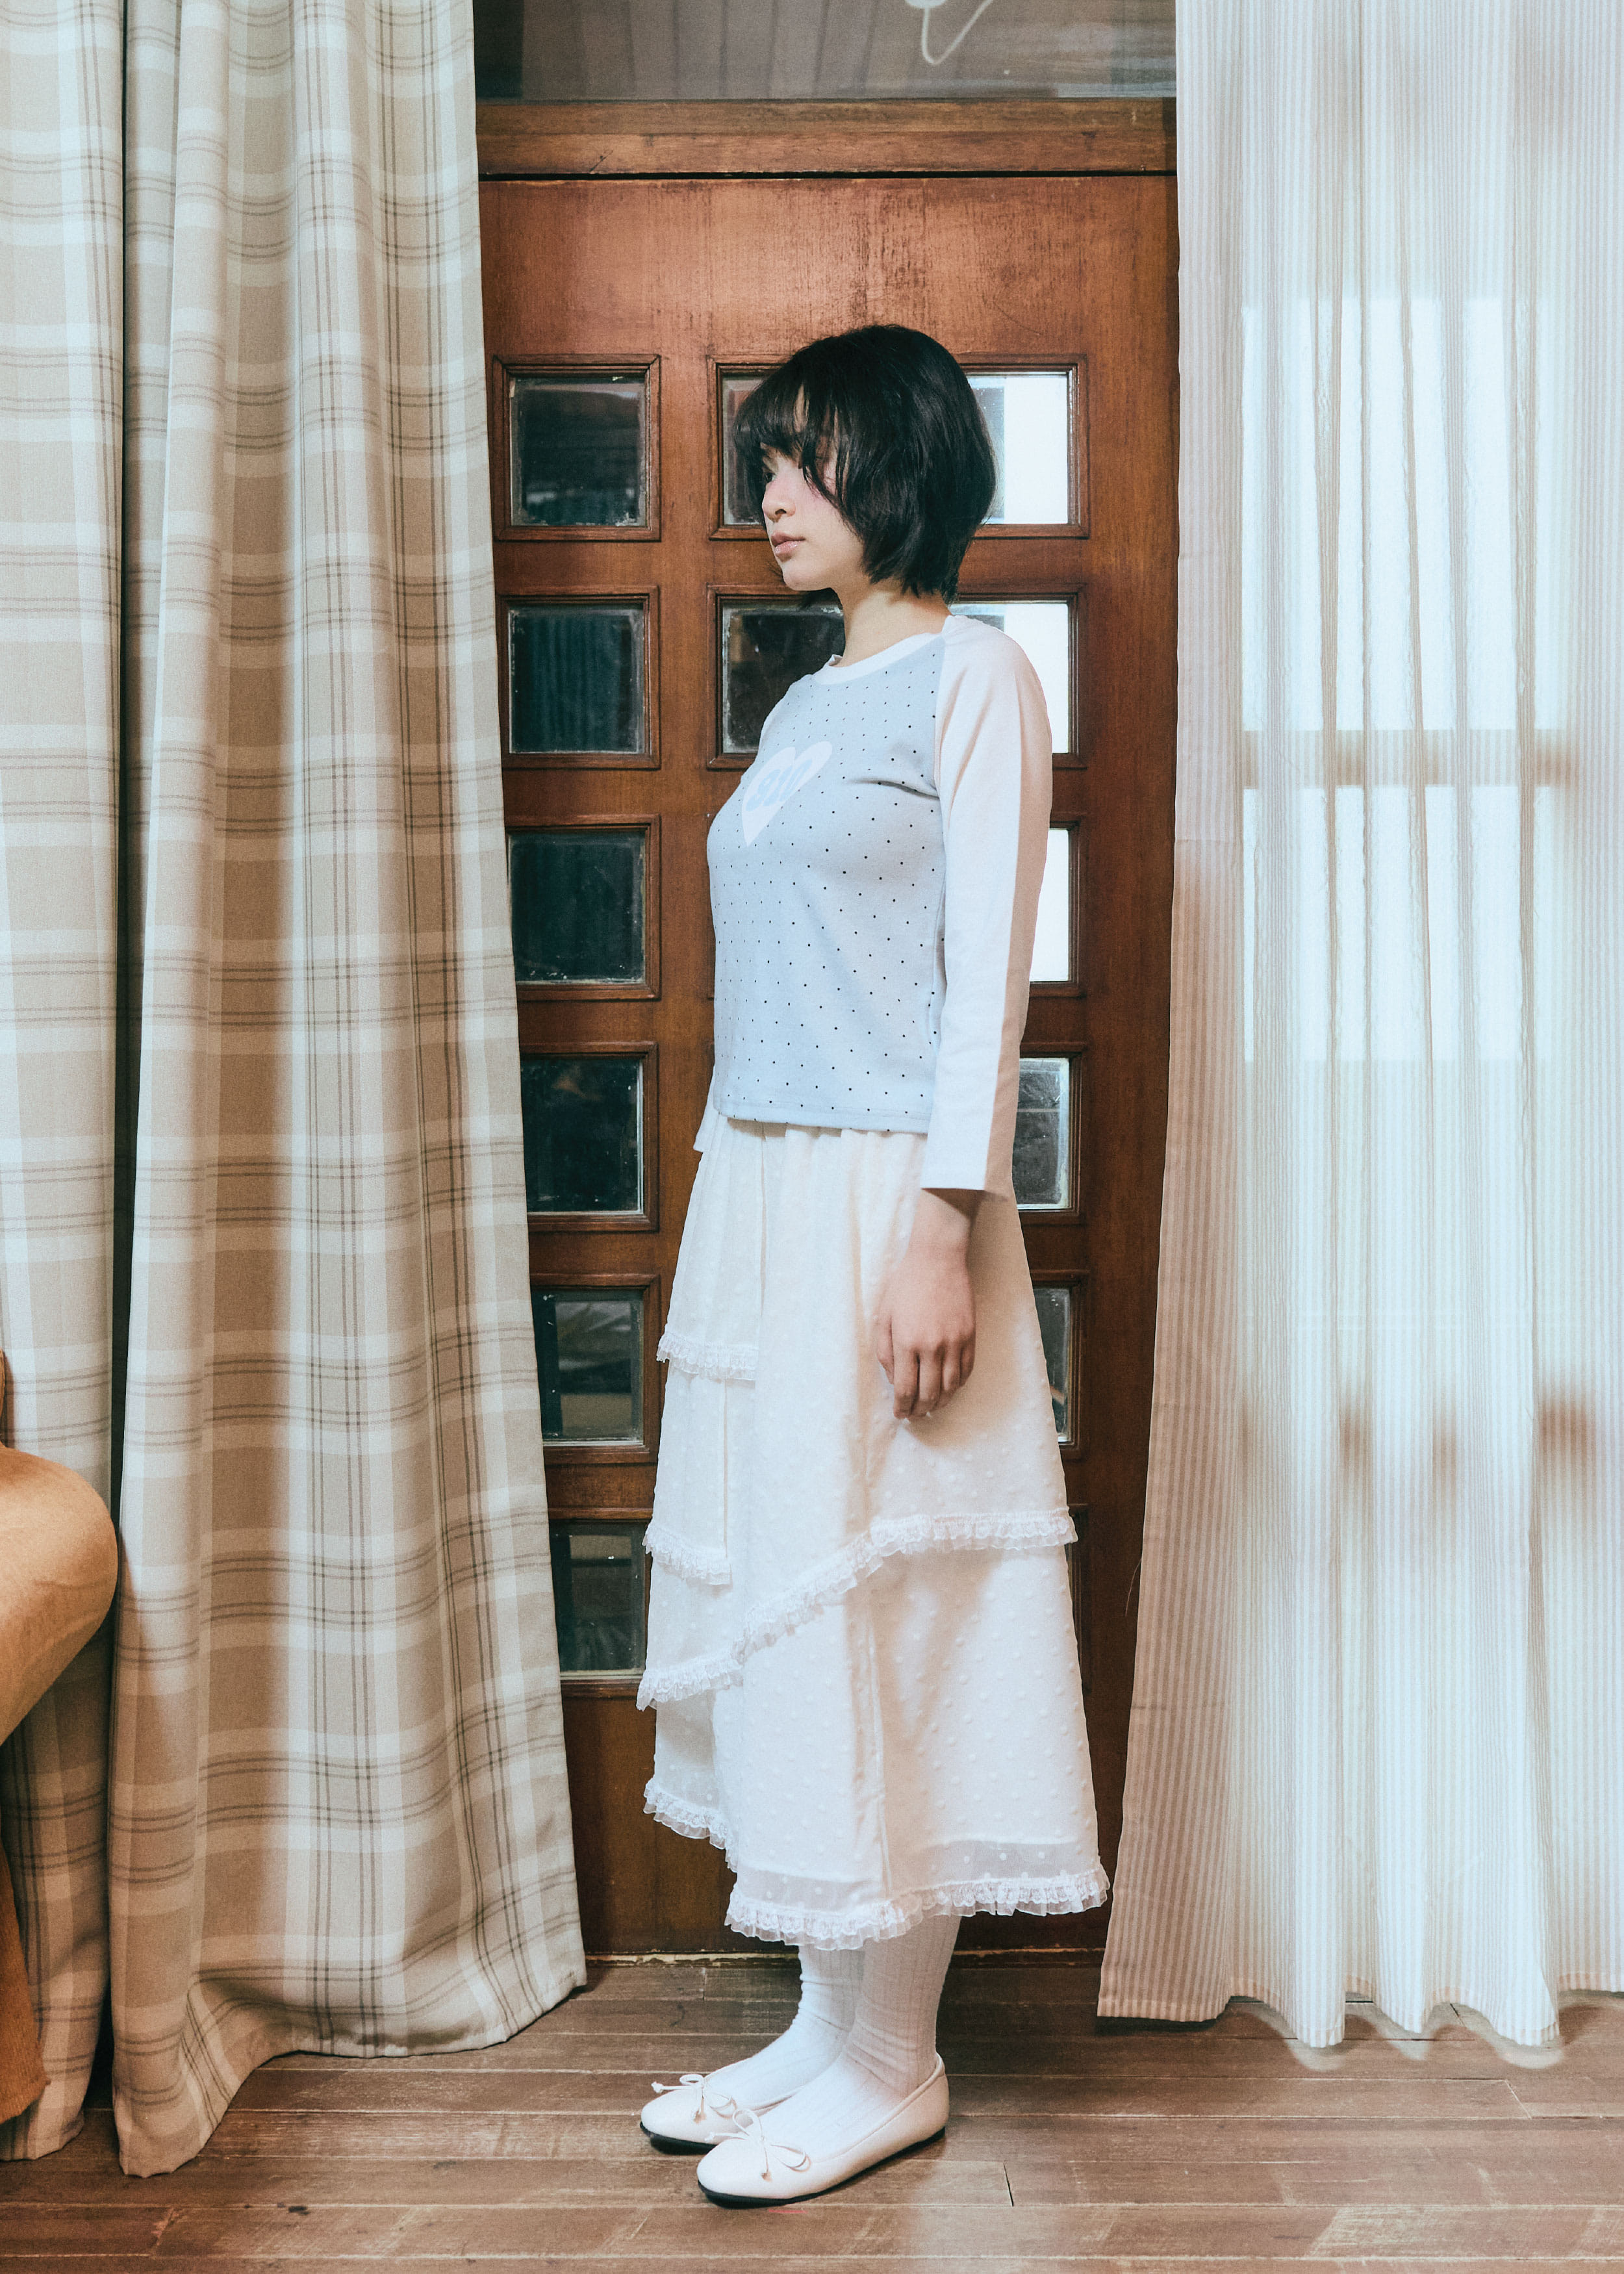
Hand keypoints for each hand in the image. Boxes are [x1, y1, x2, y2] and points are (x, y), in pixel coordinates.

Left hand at [875, 1189, 980, 1419]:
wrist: (938, 1259)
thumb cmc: (906, 1285)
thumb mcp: (884, 1316)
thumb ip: (886, 1351)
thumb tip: (894, 1379)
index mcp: (906, 1342)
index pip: (905, 1388)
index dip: (902, 1407)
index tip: (899, 1414)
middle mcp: (932, 1346)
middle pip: (929, 1393)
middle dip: (920, 1410)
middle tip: (915, 1416)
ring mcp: (954, 1342)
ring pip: (951, 1387)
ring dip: (941, 1403)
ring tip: (932, 1408)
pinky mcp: (970, 1335)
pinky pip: (966, 1370)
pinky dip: (958, 1385)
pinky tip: (949, 1388)